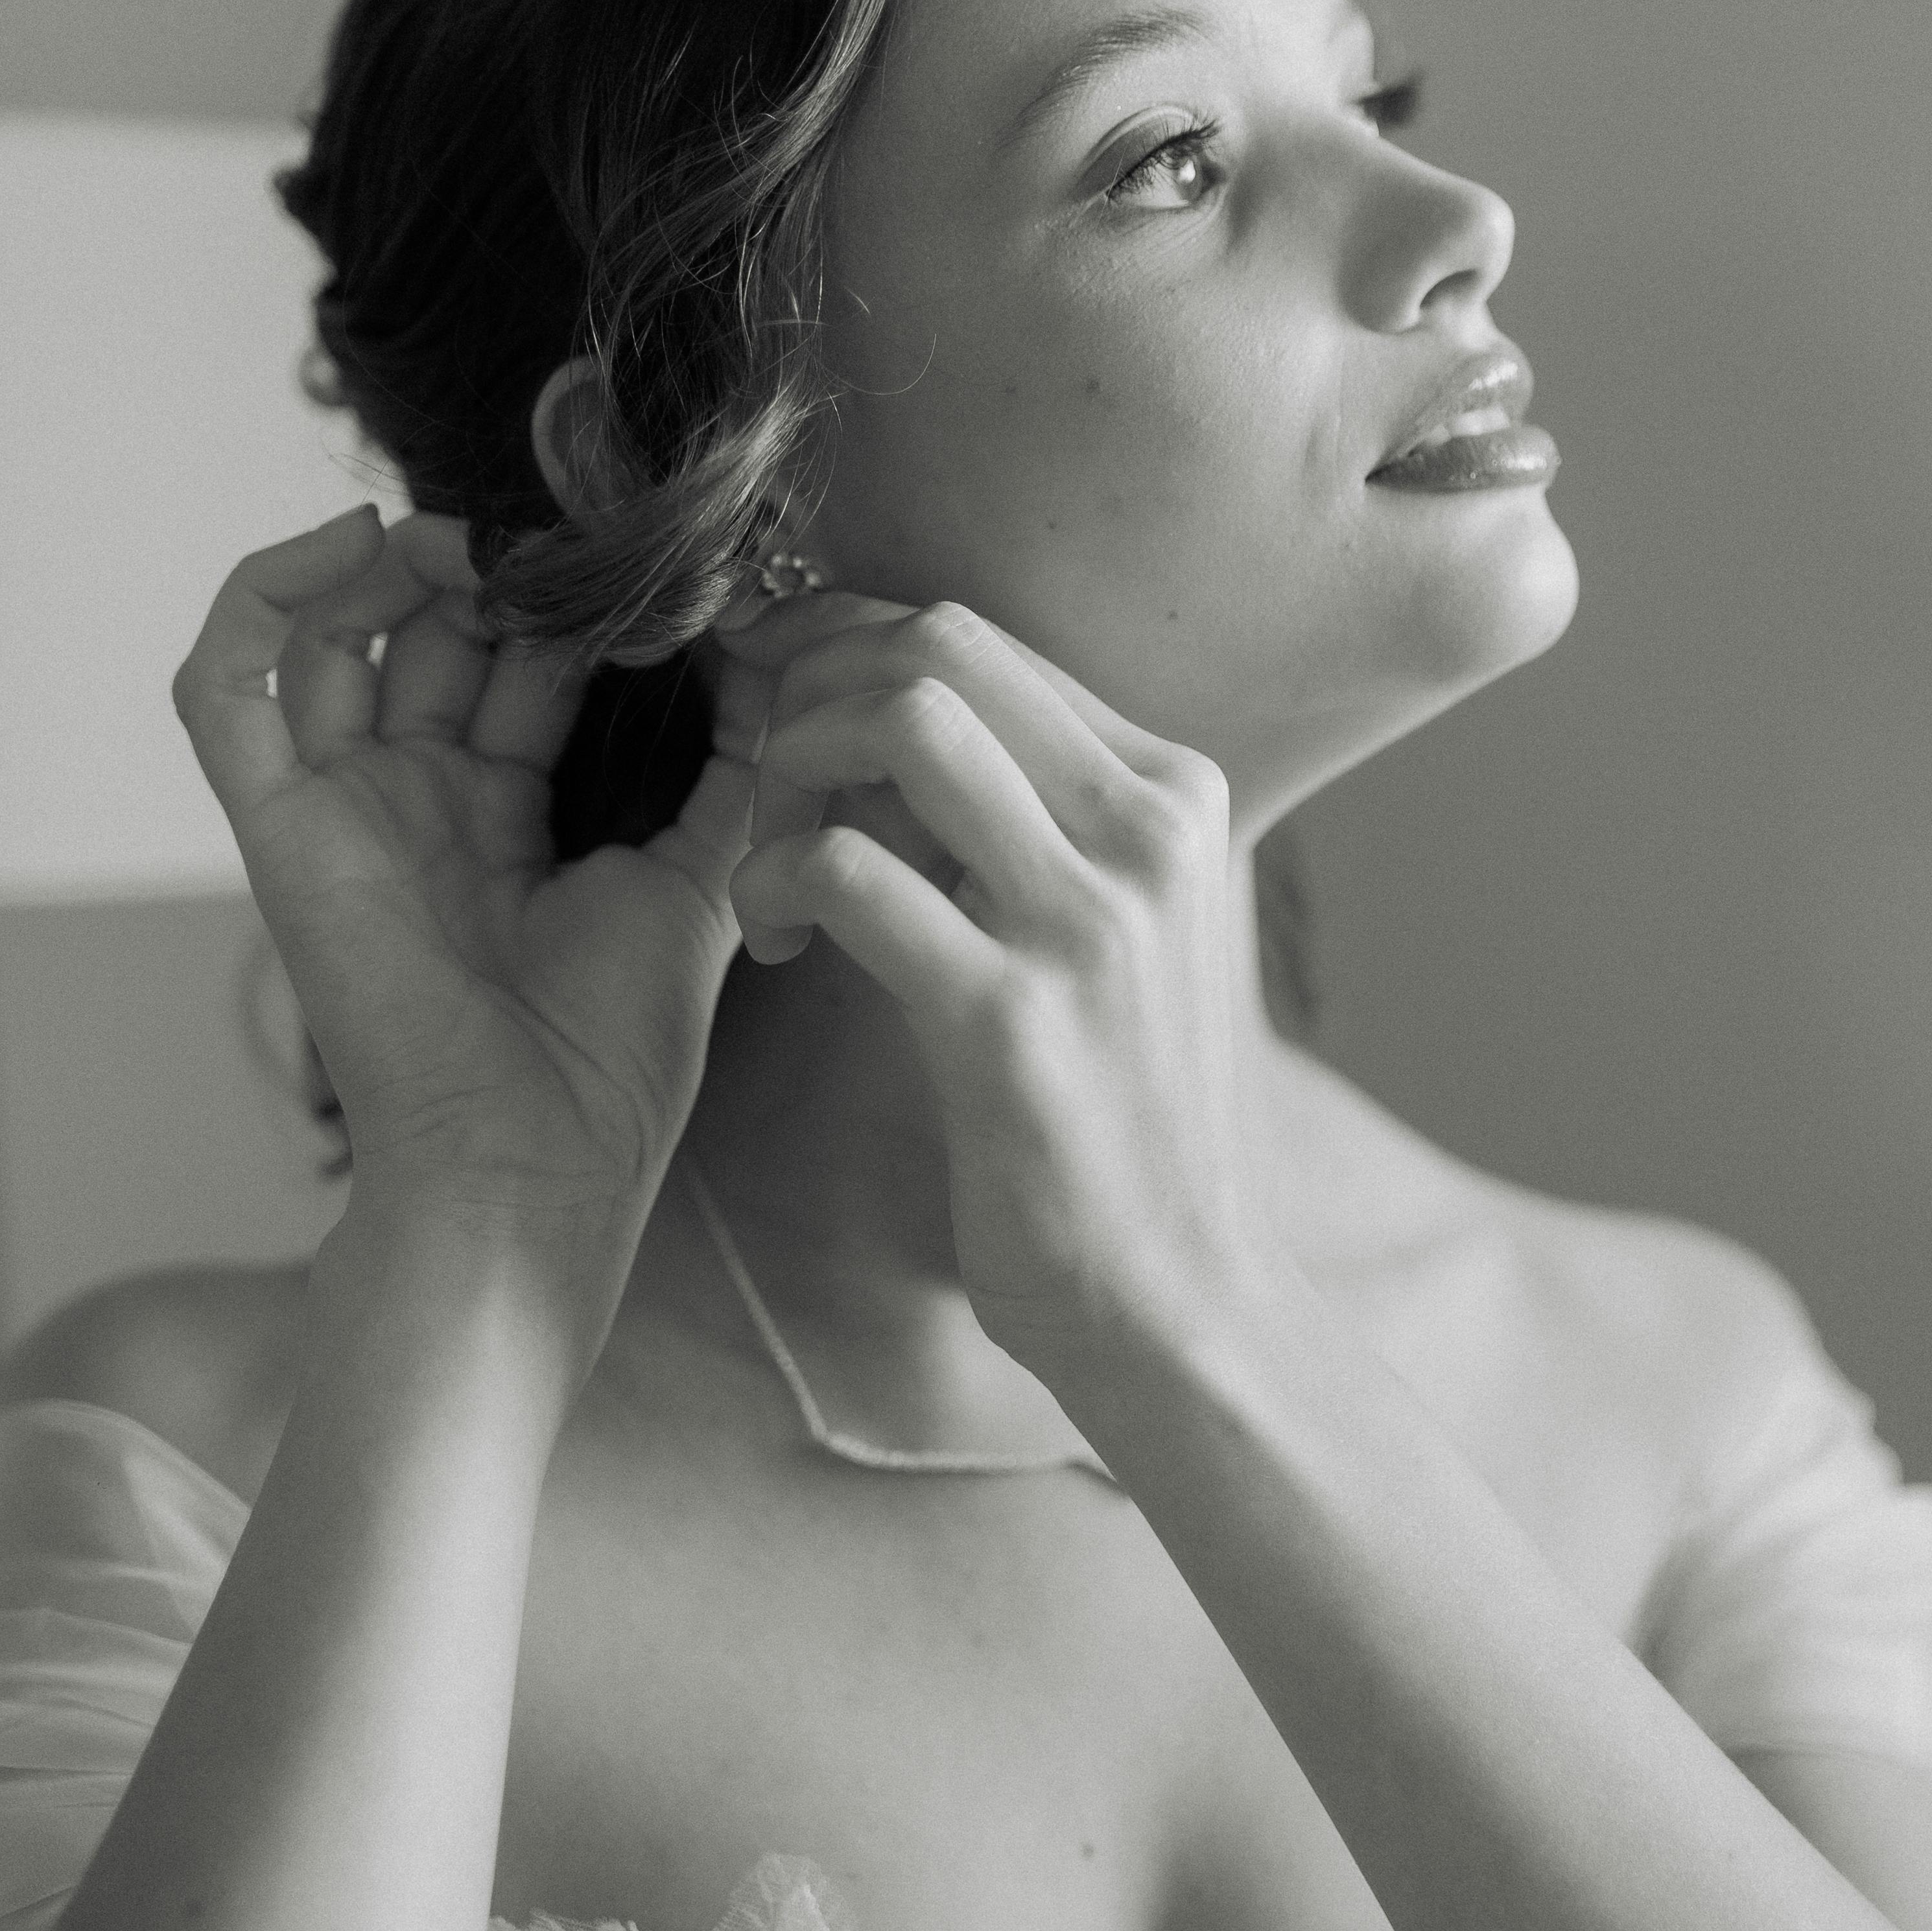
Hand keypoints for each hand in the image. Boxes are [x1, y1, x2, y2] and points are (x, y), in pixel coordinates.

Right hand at [173, 505, 755, 1229]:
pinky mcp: (276, 829)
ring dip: (395, 563)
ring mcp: (338, 812)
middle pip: (430, 635)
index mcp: (500, 820)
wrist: (530, 1169)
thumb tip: (783, 666)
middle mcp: (411, 804)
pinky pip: (225, 688)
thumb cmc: (610, 1066)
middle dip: (493, 569)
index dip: (566, 602)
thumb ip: (738, 778)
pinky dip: (263, 596)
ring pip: (329, 636)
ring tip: (473, 538)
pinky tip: (353, 545)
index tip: (640, 565)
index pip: (516, 665)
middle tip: (565, 540)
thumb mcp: (700, 887)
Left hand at [717, 592, 1283, 1382]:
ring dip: (788, 770)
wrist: (1175, 1293)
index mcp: (1173, 792)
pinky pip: (848, 872)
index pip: (980, 637)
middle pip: (935, 648)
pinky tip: (770, 939)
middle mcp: (1149, 830)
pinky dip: (772, 880)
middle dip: (805, 687)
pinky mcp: (1009, 1018)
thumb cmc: (1115, 1114)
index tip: (771, 693)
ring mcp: (1088, 920)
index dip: (842, 641)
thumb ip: (1042, 818)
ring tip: (766, 863)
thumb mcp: (1115, 927)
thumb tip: (902, 718)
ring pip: (898, 724)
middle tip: (756, 784)